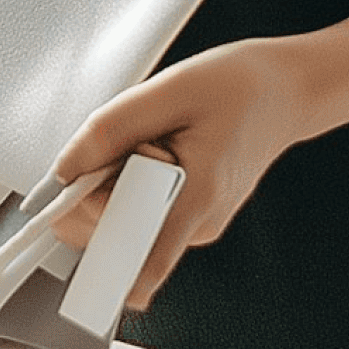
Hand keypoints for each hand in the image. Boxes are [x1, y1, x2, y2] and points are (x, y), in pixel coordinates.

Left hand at [48, 38, 315, 309]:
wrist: (285, 91)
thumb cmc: (237, 86)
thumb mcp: (170, 89)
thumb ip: (112, 130)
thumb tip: (64, 171)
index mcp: (196, 200)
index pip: (132, 262)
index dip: (90, 234)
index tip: (65, 200)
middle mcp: (196, 228)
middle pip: (115, 236)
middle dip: (99, 192)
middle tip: (127, 142)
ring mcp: (194, 228)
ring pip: (124, 222)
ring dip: (116, 184)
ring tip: (151, 139)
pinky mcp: (190, 218)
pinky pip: (140, 210)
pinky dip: (132, 181)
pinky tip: (158, 146)